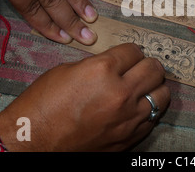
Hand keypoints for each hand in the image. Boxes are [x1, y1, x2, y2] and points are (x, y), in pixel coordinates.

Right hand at [0, 43, 169, 150]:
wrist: (33, 142)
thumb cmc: (43, 106)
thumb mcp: (68, 71)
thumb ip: (98, 64)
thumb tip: (117, 64)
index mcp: (102, 70)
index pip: (134, 51)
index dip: (130, 51)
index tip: (128, 55)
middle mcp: (120, 93)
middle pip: (154, 69)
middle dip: (147, 64)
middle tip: (140, 67)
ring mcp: (128, 118)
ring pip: (162, 94)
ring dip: (154, 87)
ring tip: (144, 86)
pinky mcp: (129, 137)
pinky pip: (153, 117)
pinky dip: (148, 109)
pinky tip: (137, 107)